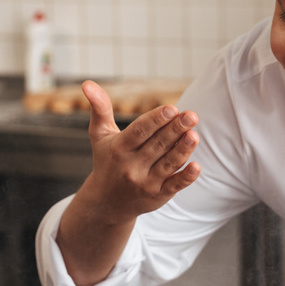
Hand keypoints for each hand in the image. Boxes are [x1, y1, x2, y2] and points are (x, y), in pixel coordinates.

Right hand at [56, 81, 199, 285]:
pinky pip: (174, 186)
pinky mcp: (158, 196)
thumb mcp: (100, 135)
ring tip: (194, 134)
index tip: (172, 108)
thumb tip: (87, 83)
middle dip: (175, 130)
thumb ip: (100, 108)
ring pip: (168, 164)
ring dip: (182, 150)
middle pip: (157, 145)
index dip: (155, 120)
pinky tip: (197, 166)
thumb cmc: (107, 160)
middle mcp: (131, 167)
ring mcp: (145, 183)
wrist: (107, 202)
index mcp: (119, 148)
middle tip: (192, 115)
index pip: (139, 132)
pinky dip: (186, 177)